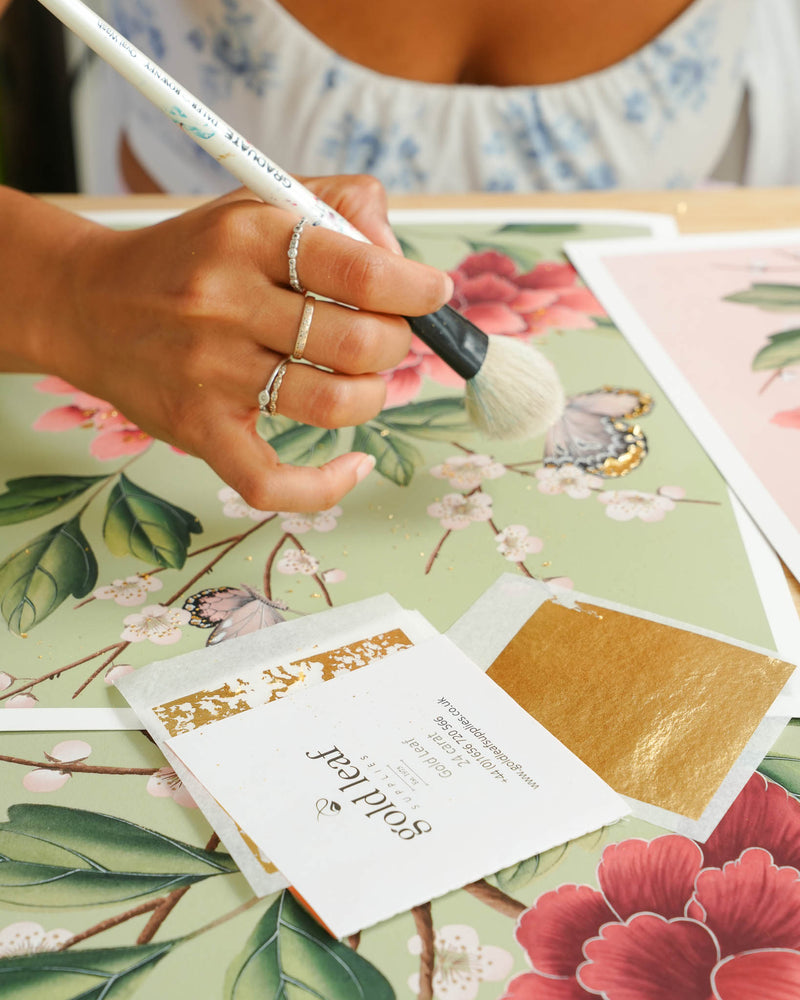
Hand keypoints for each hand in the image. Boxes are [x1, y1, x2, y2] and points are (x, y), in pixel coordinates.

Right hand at [37, 176, 452, 509]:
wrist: (89, 304)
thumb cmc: (191, 257)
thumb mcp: (256, 204)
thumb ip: (338, 208)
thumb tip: (401, 258)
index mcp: (248, 237)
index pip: (360, 270)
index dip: (414, 288)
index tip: (432, 295)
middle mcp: (226, 303)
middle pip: (357, 341)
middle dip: (395, 343)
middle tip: (386, 338)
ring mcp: (210, 373)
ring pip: (333, 404)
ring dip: (372, 397)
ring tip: (362, 381)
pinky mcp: (199, 430)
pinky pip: (271, 481)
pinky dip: (326, 487)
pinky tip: (354, 466)